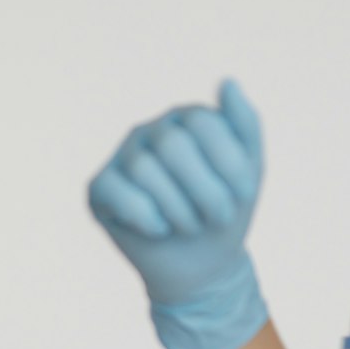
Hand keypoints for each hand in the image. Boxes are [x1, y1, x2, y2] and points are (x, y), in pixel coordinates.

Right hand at [87, 79, 269, 348]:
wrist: (201, 267)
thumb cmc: (225, 215)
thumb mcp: (249, 172)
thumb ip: (245, 124)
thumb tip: (228, 81)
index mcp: (188, 118)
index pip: (203, 123)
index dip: (228, 165)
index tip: (244, 196)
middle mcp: (152, 130)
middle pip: (173, 145)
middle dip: (205, 192)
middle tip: (218, 218)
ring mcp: (122, 157)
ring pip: (145, 171)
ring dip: (179, 210)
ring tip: (190, 226)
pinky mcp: (100, 188)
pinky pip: (119, 194)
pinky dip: (147, 219)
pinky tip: (160, 230)